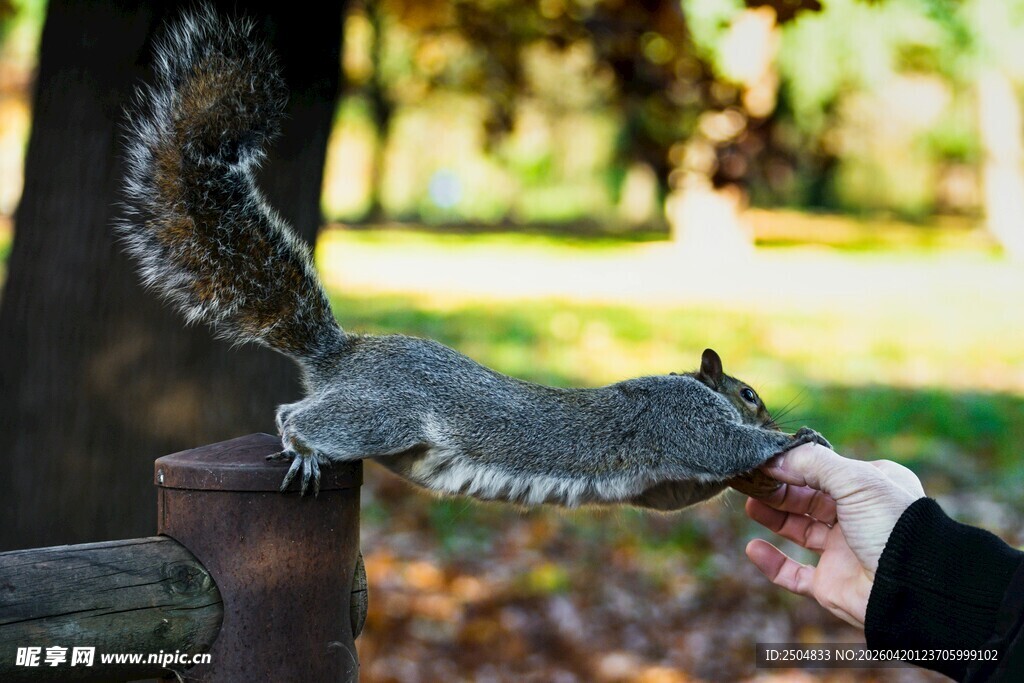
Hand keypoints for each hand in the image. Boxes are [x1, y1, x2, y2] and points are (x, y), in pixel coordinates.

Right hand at [743, 444, 925, 627]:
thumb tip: (773, 458)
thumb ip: (812, 462)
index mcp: (871, 489)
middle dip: (779, 488)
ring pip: (799, 530)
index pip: (826, 469)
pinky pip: (795, 574)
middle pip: (808, 498)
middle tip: (750, 480)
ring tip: (749, 504)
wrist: (913, 588)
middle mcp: (857, 517)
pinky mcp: (831, 582)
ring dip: (773, 516)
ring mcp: (844, 551)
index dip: (794, 464)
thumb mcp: (855, 479)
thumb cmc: (892, 525)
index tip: (764, 459)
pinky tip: (754, 548)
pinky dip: (772, 563)